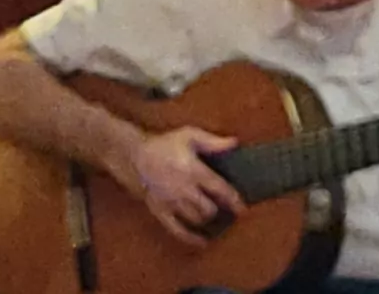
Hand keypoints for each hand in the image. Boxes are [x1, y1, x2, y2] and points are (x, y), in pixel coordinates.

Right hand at [115, 123, 242, 245]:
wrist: (135, 156)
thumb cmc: (165, 145)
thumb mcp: (189, 135)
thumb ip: (212, 141)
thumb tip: (234, 143)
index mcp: (193, 170)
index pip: (219, 189)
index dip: (234, 200)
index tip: (243, 209)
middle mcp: (184, 189)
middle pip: (208, 209)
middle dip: (219, 210)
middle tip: (225, 209)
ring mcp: (171, 203)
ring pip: (196, 219)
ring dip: (206, 219)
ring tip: (212, 216)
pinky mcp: (161, 212)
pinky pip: (177, 230)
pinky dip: (191, 238)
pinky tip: (202, 242)